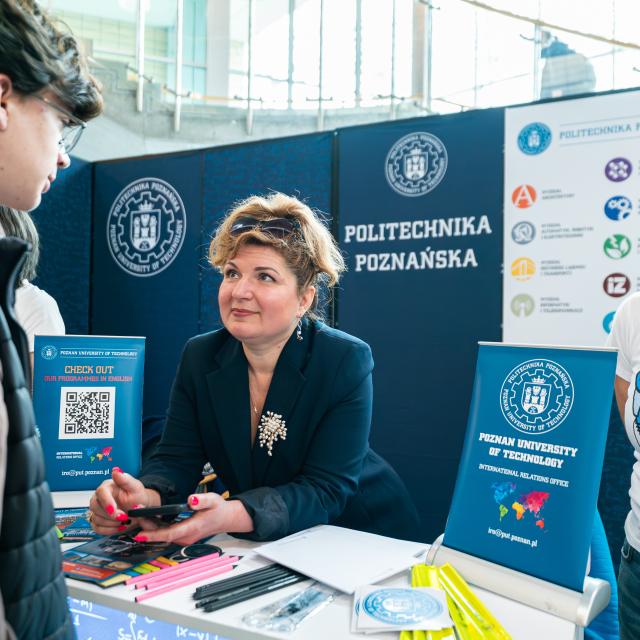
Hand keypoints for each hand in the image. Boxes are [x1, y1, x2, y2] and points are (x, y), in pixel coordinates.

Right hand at [88, 467, 158, 535]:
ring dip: (112, 523)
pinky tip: (120, 527)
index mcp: (107, 486)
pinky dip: (109, 530)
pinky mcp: (97, 521)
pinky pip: (97, 528)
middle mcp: (99, 498)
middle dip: (110, 515)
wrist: (139, 507)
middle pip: (95, 507)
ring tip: (126, 522)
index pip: (101, 492)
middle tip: (125, 518)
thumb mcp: (135, 486)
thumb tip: (116, 470)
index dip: (106, 502)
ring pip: (96, 519)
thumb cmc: (137, 495)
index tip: (114, 511)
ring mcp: (97, 510)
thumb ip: (125, 479)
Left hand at [131, 494, 252, 544]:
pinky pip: (165, 534)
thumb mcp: (213, 500)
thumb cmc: (218, 509)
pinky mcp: (181, 535)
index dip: (153, 534)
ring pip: (162, 535)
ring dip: (149, 528)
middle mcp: (186, 536)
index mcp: (192, 528)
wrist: (224, 519)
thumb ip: (202, 500)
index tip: (139, 534)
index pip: (169, 534)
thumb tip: (191, 500)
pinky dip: (155, 528)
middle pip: (162, 535)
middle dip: (146, 528)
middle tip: (134, 515)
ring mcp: (183, 537)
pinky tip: (147, 520)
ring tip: (137, 516)